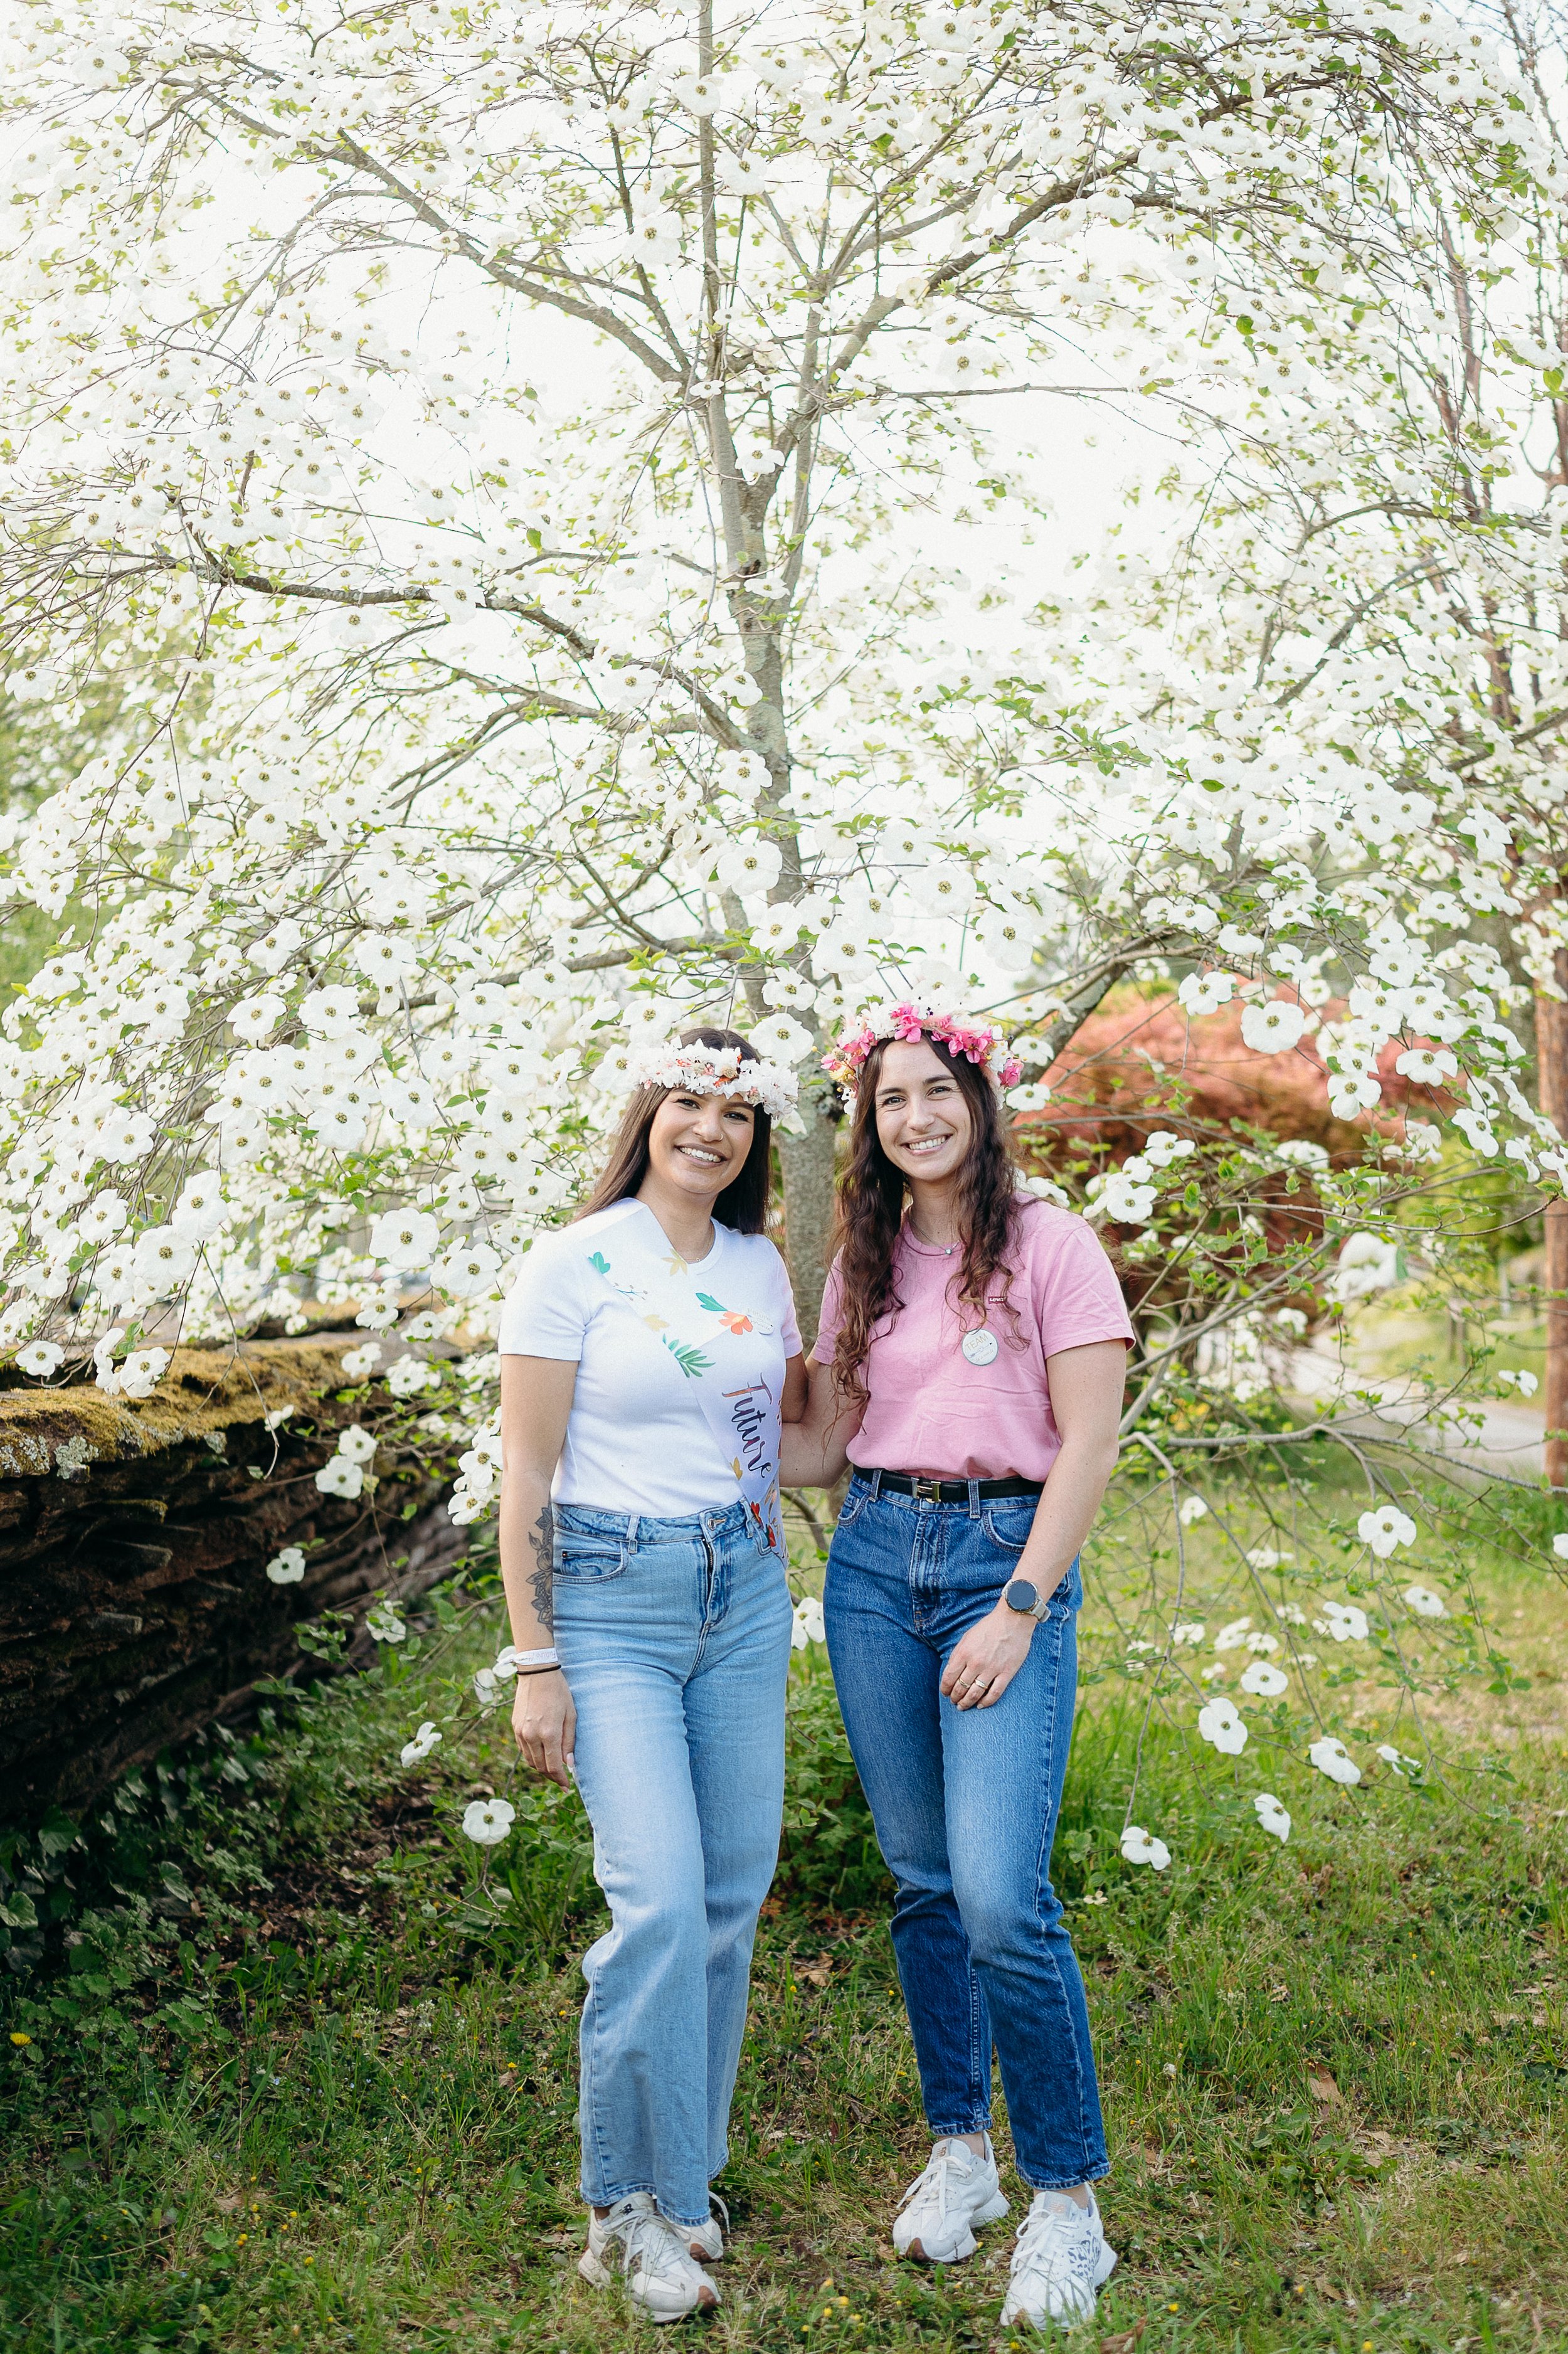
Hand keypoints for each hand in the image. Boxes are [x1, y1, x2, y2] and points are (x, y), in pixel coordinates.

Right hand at [513, 1669, 575, 1786]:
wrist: (537, 1673)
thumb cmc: (559, 1692)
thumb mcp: (571, 1715)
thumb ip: (569, 1741)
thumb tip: (568, 1764)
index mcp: (548, 1733)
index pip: (553, 1766)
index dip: (560, 1779)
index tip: (567, 1787)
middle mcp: (532, 1736)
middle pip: (540, 1767)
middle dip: (552, 1777)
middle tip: (561, 1780)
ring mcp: (521, 1732)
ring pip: (530, 1761)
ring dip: (541, 1768)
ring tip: (553, 1769)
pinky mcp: (515, 1728)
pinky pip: (523, 1750)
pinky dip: (533, 1757)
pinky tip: (542, 1755)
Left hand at [940, 1602, 1035, 1710]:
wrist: (1013, 1620)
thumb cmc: (989, 1627)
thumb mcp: (967, 1637)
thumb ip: (958, 1654)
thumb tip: (950, 1671)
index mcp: (964, 1653)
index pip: (949, 1678)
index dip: (945, 1689)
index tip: (945, 1693)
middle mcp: (976, 1663)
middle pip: (961, 1688)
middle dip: (955, 1697)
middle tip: (954, 1701)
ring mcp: (992, 1669)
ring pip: (975, 1694)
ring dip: (967, 1703)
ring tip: (963, 1706)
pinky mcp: (1006, 1673)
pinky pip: (994, 1693)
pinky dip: (986, 1702)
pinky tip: (981, 1705)